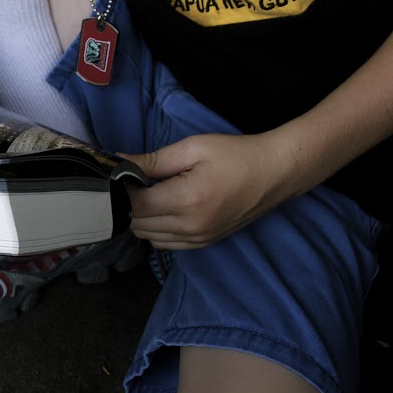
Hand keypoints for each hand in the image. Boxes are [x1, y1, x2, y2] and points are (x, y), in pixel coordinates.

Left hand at [123, 132, 301, 248]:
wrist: (275, 173)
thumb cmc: (235, 154)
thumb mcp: (192, 148)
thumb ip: (152, 160)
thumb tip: (117, 162)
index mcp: (186, 200)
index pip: (134, 206)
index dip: (121, 191)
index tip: (120, 175)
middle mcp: (190, 227)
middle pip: (137, 224)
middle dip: (128, 204)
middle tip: (133, 181)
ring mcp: (198, 239)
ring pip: (148, 236)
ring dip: (141, 218)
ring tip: (150, 193)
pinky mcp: (204, 243)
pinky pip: (165, 244)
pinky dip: (155, 229)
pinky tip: (162, 208)